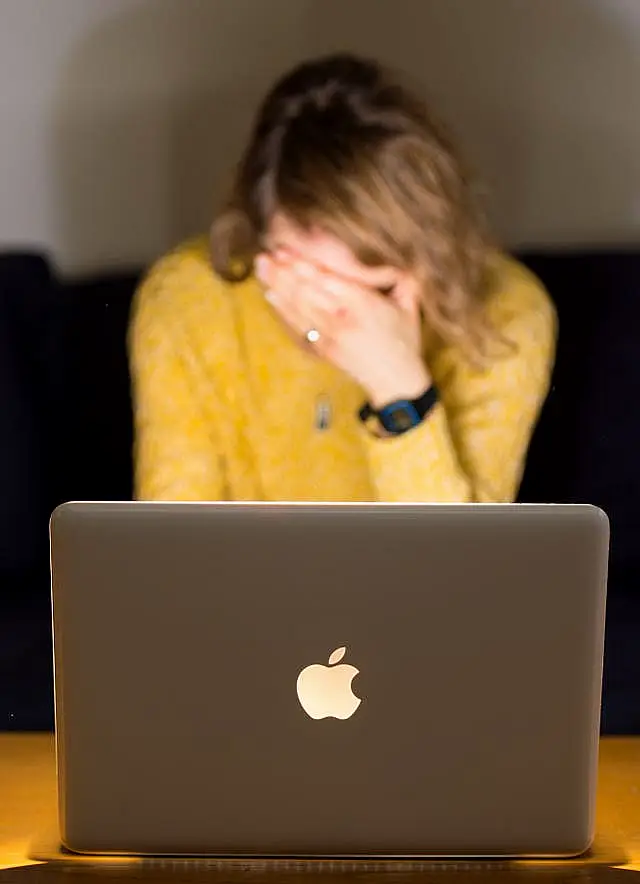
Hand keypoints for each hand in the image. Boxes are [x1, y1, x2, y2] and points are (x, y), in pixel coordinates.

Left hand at [255, 253, 430, 407]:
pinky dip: (282, 310)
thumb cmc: (404, 342)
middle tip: (264, 255)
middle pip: (307, 293)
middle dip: (283, 273)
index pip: (328, 281)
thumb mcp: (410, 308)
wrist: (395, 382)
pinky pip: (297, 326)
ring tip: (262, 268)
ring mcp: (329, 337)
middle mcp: (343, 320)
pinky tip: (270, 295)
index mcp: (364, 306)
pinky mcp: (321, 349)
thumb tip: (402, 258)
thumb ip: (405, 281)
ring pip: (298, 308)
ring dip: (277, 287)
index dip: (305, 267)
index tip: (288, 252)